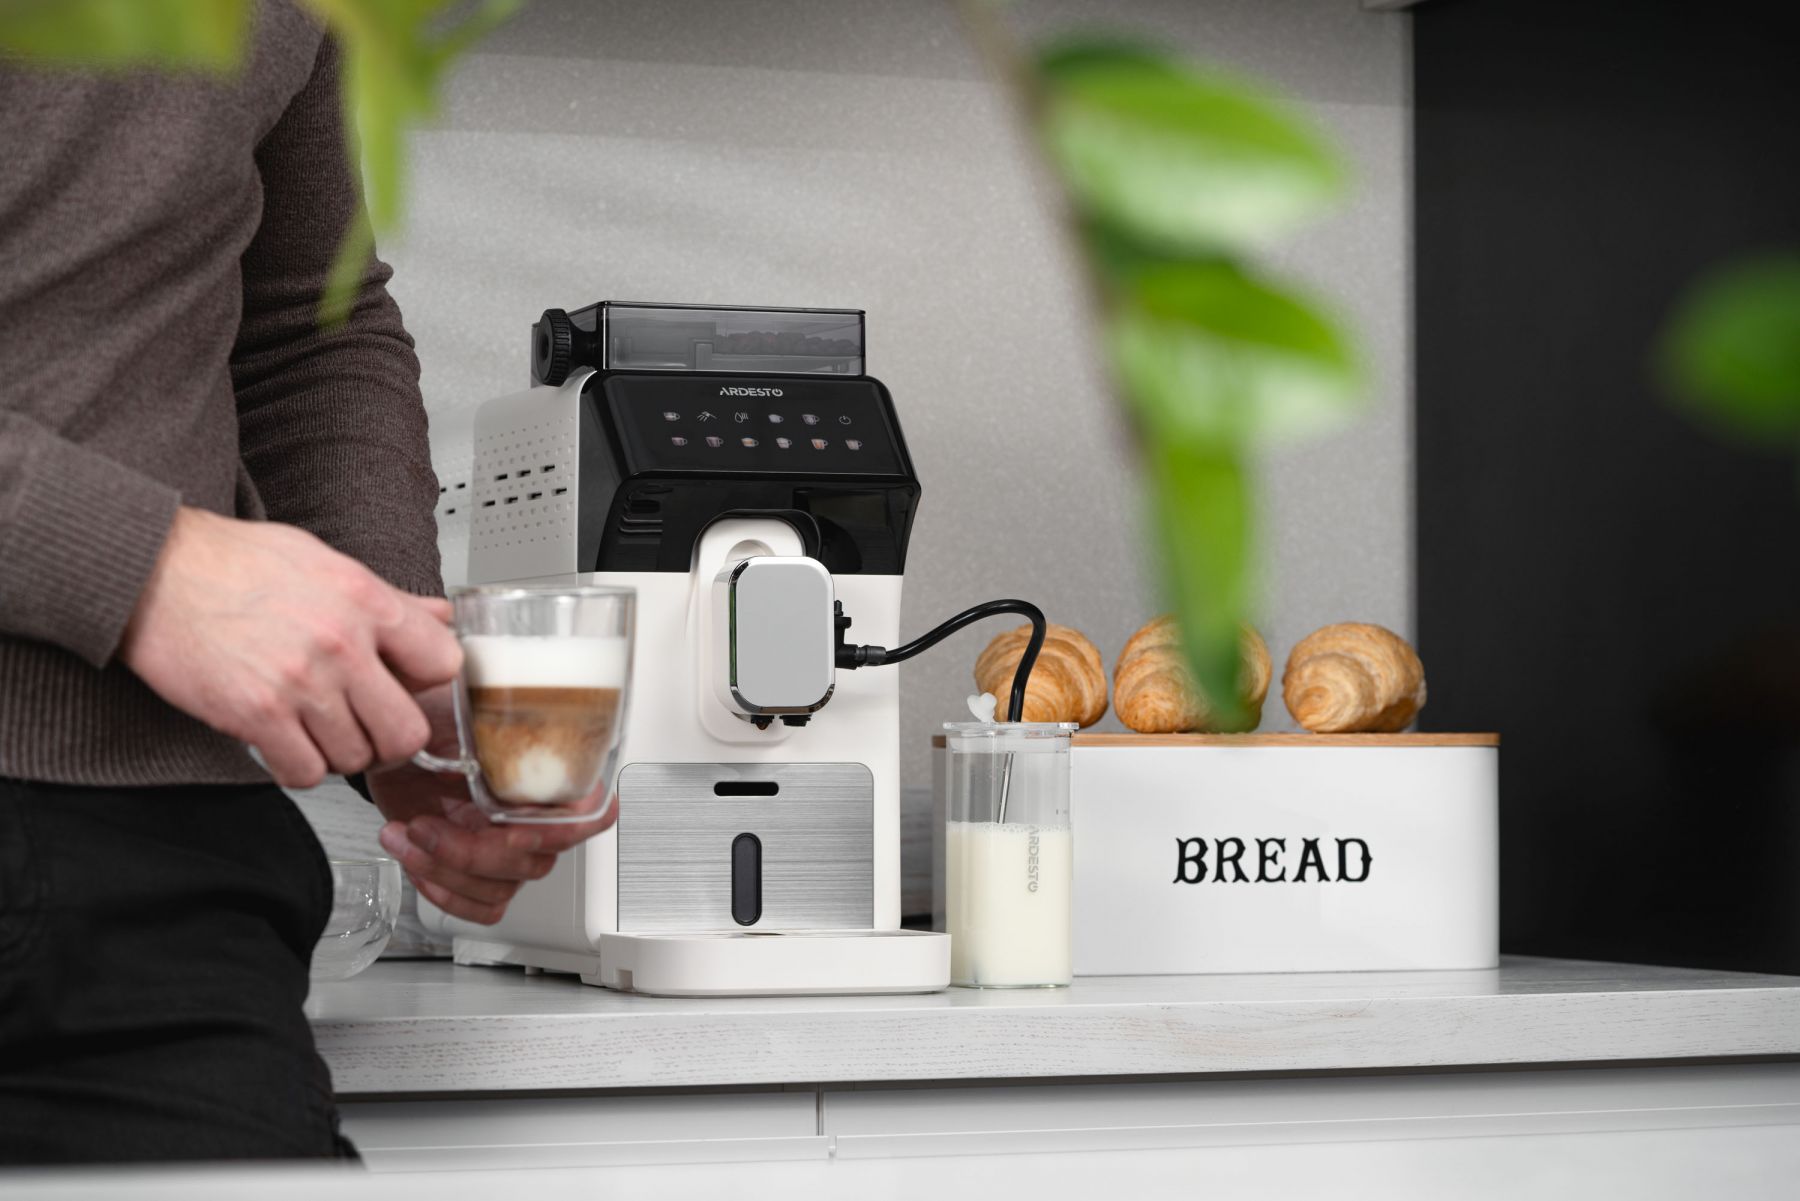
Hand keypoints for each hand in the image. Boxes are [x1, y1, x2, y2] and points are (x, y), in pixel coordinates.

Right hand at [119, 506, 460, 786]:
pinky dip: (299, 767)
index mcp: (365, 600)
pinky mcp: (256, 715)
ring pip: (356, 759)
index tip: (408, 685)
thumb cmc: (234, 563)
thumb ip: (389, 599)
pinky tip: (287, 742)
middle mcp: (340, 643)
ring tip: (318, 728)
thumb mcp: (326, 563)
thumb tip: (440, 617)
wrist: (153, 570)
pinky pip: (305, 772)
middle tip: (368, 727)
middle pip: (407, 730)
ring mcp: (300, 683)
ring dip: (340, 752)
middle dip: (390, 737)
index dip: (429, 682)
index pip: (444, 663)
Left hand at [370, 684, 615, 923]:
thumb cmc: (429, 715)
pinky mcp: (480, 871)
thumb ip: (484, 706)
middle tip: (425, 823)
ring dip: (445, 870)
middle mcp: (534, 814)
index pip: (586, 812)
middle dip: (470, 851)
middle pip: (534, 860)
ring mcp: (509, 847)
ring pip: (504, 887)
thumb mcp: (457, 698)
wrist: (394, 741)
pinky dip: (446, 894)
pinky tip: (416, 860)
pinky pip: (485, 906)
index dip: (554, 829)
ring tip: (407, 834)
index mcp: (545, 772)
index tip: (504, 824)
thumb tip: (491, 696)